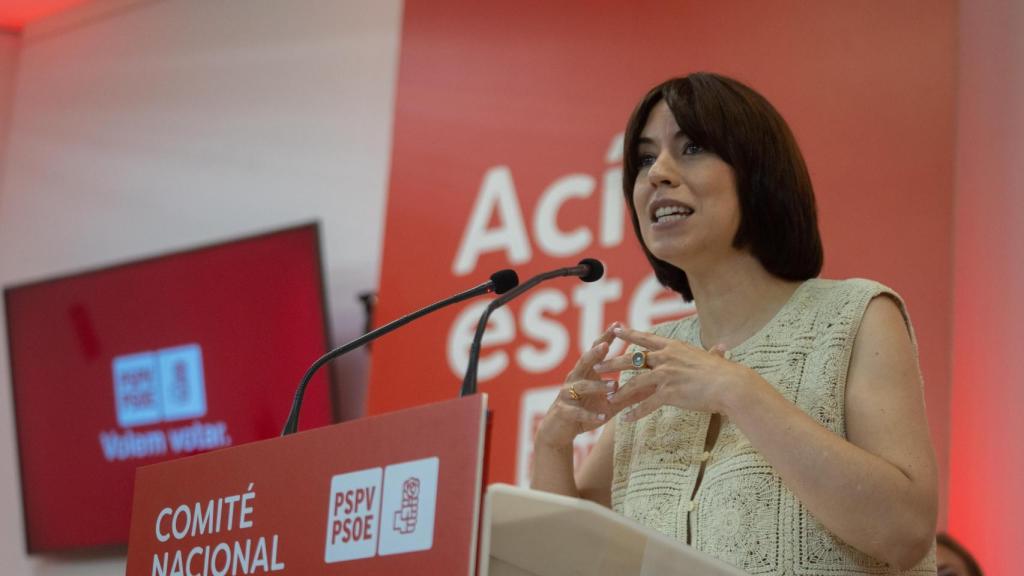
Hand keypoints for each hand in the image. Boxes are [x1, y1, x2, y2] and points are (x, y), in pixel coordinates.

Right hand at [536, 324, 621, 445]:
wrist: (559, 431)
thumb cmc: (585, 412)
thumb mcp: (610, 403)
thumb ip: (629, 394)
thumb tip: (653, 386)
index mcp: (585, 372)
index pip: (596, 351)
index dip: (606, 338)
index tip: (617, 325)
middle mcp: (574, 379)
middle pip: (584, 362)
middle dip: (595, 353)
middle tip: (606, 345)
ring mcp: (566, 395)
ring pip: (581, 386)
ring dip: (598, 385)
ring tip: (614, 386)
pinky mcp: (564, 412)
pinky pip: (577, 412)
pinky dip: (589, 415)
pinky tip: (601, 417)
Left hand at [593, 325, 755, 421]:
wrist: (731, 386)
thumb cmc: (726, 373)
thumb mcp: (715, 359)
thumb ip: (713, 353)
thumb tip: (722, 347)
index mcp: (674, 347)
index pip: (646, 338)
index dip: (629, 334)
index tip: (615, 330)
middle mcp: (666, 358)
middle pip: (632, 359)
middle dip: (612, 362)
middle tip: (597, 365)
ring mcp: (665, 375)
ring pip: (634, 382)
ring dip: (619, 391)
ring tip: (608, 396)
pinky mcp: (668, 393)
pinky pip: (646, 404)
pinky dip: (635, 412)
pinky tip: (625, 419)